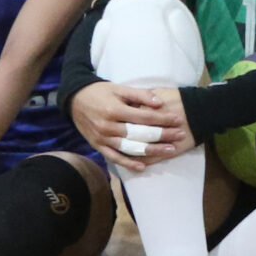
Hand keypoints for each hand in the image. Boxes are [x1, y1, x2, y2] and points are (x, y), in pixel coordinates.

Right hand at [71, 81, 194, 172]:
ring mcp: (102, 138)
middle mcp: (108, 126)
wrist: (74, 100)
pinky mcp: (98, 146)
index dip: (163, 119)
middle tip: (180, 135)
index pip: (144, 117)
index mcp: (114, 110)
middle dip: (163, 135)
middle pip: (140, 134)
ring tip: (170, 150)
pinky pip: (114, 158)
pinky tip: (142, 167)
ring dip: (152, 151)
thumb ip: (140, 95)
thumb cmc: (100, 92)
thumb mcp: (119, 88)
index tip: (178, 120)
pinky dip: (128, 163)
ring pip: (130, 148)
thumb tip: (160, 103)